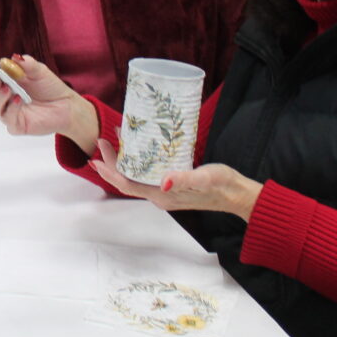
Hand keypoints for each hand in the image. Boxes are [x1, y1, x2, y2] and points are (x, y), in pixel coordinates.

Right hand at [0, 54, 99, 151]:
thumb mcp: (39, 71)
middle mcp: (5, 97)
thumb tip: (13, 57)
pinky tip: (19, 100)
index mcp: (7, 82)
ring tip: (10, 89)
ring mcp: (9, 112)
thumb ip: (27, 64)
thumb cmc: (50, 88)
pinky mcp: (17, 125)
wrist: (67, 105)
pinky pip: (7, 120)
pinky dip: (11, 109)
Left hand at [89, 140, 260, 219]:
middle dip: (111, 163)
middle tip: (103, 140)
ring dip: (122, 161)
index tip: (97, 155)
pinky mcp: (171, 185)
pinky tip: (138, 148)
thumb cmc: (222, 185)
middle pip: (127, 180)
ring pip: (135, 176)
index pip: (127, 184)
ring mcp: (165, 191)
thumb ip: (184, 180)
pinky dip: (137, 161)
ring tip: (115, 140)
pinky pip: (146, 174)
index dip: (110, 171)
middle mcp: (160, 196)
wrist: (238, 194)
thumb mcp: (204, 179)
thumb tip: (163, 183)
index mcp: (162, 196)